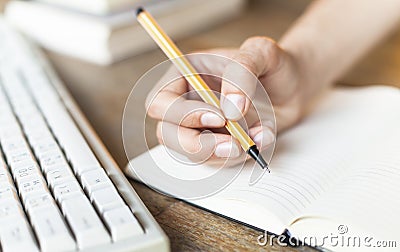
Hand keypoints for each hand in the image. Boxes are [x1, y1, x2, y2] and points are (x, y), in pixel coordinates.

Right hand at [146, 37, 304, 164]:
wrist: (293, 87)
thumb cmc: (272, 65)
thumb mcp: (261, 53)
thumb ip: (243, 72)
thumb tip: (230, 109)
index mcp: (185, 75)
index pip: (161, 102)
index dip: (182, 115)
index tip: (219, 117)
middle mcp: (187, 103)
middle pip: (167, 134)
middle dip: (197, 144)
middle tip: (232, 144)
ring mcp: (201, 127)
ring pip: (190, 153)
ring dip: (221, 154)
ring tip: (252, 141)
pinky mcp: (217, 144)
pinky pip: (217, 161)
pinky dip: (239, 157)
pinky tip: (260, 139)